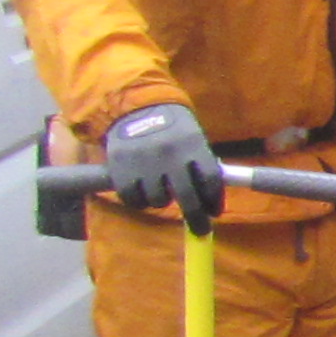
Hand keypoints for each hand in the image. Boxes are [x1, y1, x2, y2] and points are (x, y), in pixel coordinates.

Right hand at [106, 103, 223, 226]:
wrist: (136, 107)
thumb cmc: (172, 128)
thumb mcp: (193, 138)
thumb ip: (201, 164)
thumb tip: (210, 200)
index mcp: (193, 145)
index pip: (210, 180)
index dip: (214, 200)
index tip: (214, 212)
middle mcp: (170, 156)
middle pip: (187, 197)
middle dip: (196, 218)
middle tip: (201, 229)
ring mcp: (144, 163)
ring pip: (158, 200)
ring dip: (163, 202)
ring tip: (162, 192)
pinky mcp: (121, 169)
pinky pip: (133, 199)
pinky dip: (139, 201)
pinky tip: (143, 193)